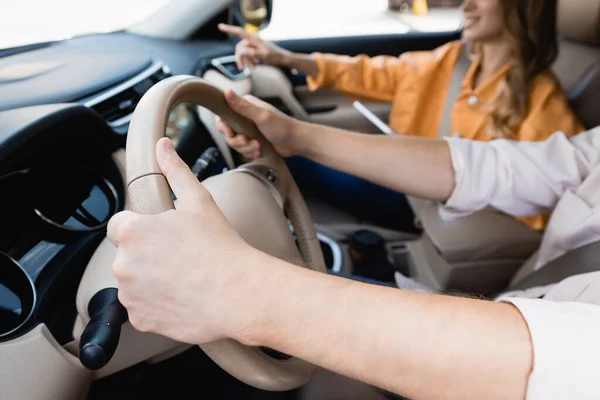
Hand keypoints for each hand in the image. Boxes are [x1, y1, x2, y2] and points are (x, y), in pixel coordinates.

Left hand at [108, 138, 266, 344]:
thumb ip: (175, 170)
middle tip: (180, 256)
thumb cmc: (221, 248)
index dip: (142, 228)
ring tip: (184, 277)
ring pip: (134, 282)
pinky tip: (182, 296)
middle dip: (147, 254)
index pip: (119, 225)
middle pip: (127, 254)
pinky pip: (142, 308)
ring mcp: (131, 295)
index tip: (163, 234)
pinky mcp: (141, 320)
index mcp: (132, 231)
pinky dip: (157, 304)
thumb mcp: (199, 201)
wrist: (239, 293)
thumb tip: (163, 146)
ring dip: (151, 279)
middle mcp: (124, 264)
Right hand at [216, 90, 304, 158]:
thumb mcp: (261, 116)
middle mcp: (245, 116)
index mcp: (245, 105)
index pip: (223, 113)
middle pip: (227, 132)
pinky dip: (250, 152)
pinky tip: (260, 150)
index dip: (223, 125)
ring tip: (258, 146)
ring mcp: (249, 129)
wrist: (296, 142)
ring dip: (245, 148)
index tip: (230, 132)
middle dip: (236, 140)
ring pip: (235, 143)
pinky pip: (243, 149)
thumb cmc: (282, 126)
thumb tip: (226, 92)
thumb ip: (243, 106)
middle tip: (247, 141)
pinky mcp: (253, 140)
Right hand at [218, 23, 290, 69]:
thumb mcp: (263, 56)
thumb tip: (240, 51)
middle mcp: (252, 39)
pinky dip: (249, 60)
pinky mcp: (255, 48)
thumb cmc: (274, 56)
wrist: (282, 58)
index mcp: (254, 38)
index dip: (229, 29)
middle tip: (243, 69)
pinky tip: (254, 66)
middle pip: (239, 47)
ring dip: (246, 61)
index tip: (220, 26)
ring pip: (243, 52)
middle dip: (240, 58)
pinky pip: (247, 54)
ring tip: (252, 69)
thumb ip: (252, 53)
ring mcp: (253, 44)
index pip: (239, 32)